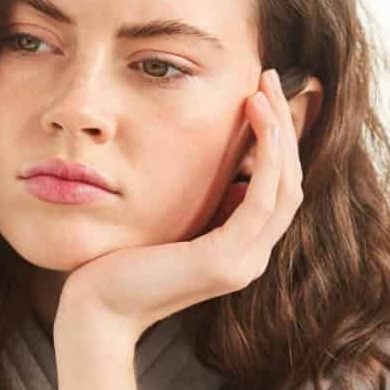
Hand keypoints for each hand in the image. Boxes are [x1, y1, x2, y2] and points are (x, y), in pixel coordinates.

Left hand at [56, 68, 302, 339]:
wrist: (97, 311)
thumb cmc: (121, 264)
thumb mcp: (172, 222)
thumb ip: (205, 203)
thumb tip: (227, 168)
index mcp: (242, 249)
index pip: (279, 188)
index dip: (280, 139)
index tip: (264, 94)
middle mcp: (252, 258)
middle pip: (291, 182)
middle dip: (286, 126)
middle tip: (272, 78)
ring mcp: (244, 263)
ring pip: (285, 186)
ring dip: (280, 132)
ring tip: (264, 89)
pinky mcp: (225, 260)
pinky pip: (262, 199)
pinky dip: (267, 157)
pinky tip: (259, 120)